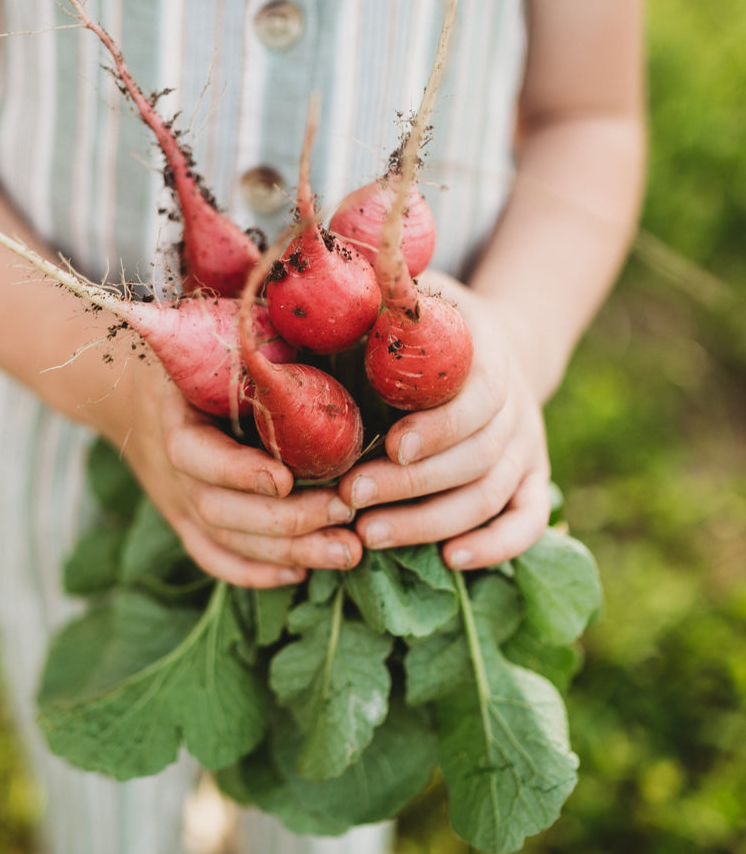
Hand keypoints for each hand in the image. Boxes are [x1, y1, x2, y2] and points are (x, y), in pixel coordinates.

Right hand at [85, 353, 362, 588]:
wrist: (126, 392)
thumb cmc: (186, 355)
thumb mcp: (208, 338)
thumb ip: (249, 335)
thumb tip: (305, 310)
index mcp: (173, 417)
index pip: (197, 456)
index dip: (238, 472)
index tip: (287, 478)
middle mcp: (171, 469)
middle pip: (219, 510)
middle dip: (285, 520)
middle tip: (345, 514)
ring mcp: (175, 500)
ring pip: (225, 540)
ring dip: (286, 552)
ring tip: (346, 552)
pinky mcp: (184, 520)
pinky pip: (213, 557)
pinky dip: (253, 573)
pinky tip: (301, 575)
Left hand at [336, 272, 550, 569]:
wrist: (497, 344)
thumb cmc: (431, 325)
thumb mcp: (411, 300)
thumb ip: (380, 301)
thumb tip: (323, 293)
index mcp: (488, 358)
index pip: (476, 400)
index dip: (438, 428)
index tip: (391, 446)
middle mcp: (514, 408)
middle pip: (476, 459)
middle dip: (411, 485)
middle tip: (351, 498)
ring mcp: (527, 447)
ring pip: (490, 497)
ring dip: (432, 522)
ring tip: (369, 536)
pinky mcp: (531, 478)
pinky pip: (527, 520)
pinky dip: (497, 546)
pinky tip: (450, 561)